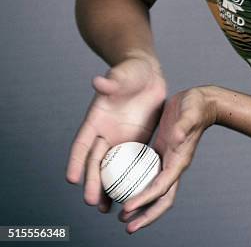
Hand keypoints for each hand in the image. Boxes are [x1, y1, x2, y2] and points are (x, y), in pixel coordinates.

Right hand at [65, 55, 166, 212]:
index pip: (81, 144)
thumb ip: (112, 81)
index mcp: (95, 119)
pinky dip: (127, 179)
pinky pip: (130, 163)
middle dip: (92, 182)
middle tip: (92, 202)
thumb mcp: (122, 75)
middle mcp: (105, 133)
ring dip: (107, 187)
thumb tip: (98, 81)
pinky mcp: (137, 141)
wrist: (148, 73)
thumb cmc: (130, 72)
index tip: (71, 179)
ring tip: (105, 209)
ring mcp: (121, 138)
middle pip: (95, 162)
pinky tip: (128, 195)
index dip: (75, 161)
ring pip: (111, 168)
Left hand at [119, 86, 217, 232]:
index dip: (144, 200)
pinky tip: (124, 188)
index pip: (160, 188)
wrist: (200, 102)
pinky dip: (138, 188)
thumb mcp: (189, 113)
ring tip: (123, 216)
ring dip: (141, 207)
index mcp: (179, 161)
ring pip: (155, 192)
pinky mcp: (161, 154)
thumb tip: (178, 136)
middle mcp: (174, 166)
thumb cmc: (196, 106)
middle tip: (126, 226)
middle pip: (161, 200)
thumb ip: (184, 125)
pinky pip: (149, 177)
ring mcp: (168, 162)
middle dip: (145, 216)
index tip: (127, 208)